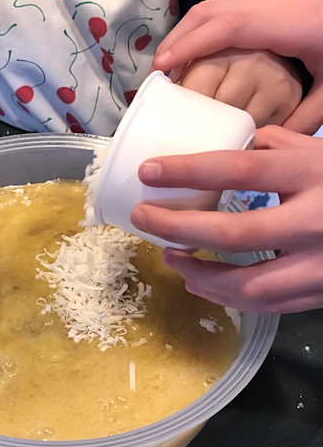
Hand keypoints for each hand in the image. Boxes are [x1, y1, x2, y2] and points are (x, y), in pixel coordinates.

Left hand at [129, 126, 322, 313]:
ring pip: (248, 283)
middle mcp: (318, 219)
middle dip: (177, 228)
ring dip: (199, 274)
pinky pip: (268, 304)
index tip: (147, 172)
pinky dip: (227, 297)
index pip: (238, 168)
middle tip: (142, 220)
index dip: (187, 171)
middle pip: (232, 233)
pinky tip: (201, 284)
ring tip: (169, 258)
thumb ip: (280, 145)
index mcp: (314, 173)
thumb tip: (233, 142)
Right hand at [151, 0, 322, 133]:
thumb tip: (264, 144)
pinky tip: (199, 47)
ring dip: (187, 32)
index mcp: (287, 21)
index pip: (225, 28)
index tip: (160, 69)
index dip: (189, 46)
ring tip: (170, 62)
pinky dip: (204, 26)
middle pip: (210, 12)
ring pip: (215, 5)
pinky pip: (227, 5)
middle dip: (178, 40)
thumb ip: (302, 120)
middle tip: (157, 72)